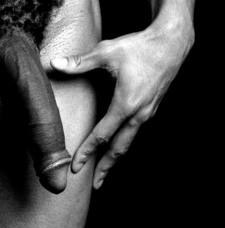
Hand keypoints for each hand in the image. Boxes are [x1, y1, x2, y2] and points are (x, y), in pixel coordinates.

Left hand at [50, 22, 192, 188]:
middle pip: (120, 148)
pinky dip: (124, 143)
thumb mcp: (107, 52)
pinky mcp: (152, 107)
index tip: (75, 167)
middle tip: (94, 185)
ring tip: (105, 171)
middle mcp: (139, 113)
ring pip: (130, 141)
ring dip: (116, 158)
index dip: (87, 152)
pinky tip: (118, 145)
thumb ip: (80, 62)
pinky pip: (135, 132)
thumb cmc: (139, 46)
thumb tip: (55, 63)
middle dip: (106, 167)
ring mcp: (148, 112)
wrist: (171, 43)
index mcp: (126, 104)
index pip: (102, 135)